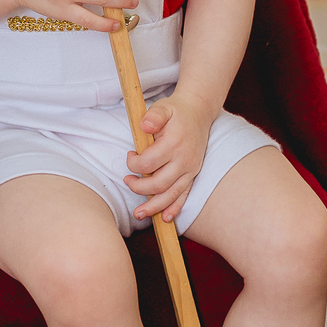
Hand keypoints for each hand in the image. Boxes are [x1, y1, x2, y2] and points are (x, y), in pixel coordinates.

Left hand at [125, 89, 212, 222]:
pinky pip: (184, 195)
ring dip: (154, 207)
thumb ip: (154, 116)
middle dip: (139, 187)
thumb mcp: (163, 107)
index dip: (134, 163)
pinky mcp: (193, 175)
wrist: (199, 112)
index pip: (149, 162)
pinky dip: (175, 208)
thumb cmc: (176, 111)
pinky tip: (165, 218)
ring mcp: (190, 169)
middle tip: (127, 181)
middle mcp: (184, 160)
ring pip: (171, 194)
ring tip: (139, 214)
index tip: (130, 156)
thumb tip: (144, 126)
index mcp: (175, 143)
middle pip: (159, 183)